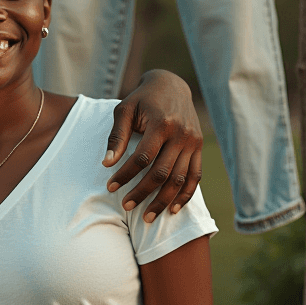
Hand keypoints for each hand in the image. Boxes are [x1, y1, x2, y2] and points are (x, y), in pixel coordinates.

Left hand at [103, 70, 202, 220]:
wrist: (171, 85)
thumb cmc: (142, 99)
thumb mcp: (125, 110)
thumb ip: (117, 136)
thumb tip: (106, 163)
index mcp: (162, 123)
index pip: (142, 157)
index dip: (125, 175)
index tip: (110, 187)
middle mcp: (181, 134)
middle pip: (162, 173)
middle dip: (143, 193)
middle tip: (125, 206)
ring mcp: (193, 142)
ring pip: (179, 179)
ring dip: (163, 201)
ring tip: (147, 218)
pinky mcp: (199, 148)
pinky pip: (195, 176)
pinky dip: (185, 195)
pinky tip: (172, 209)